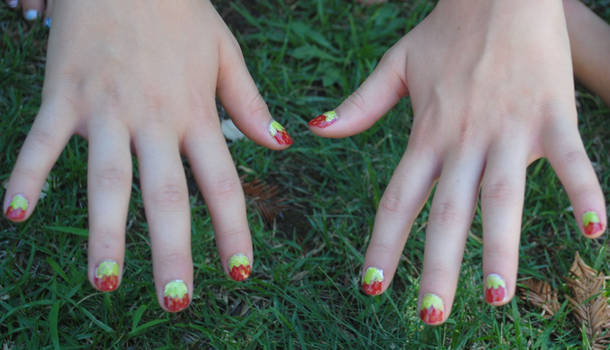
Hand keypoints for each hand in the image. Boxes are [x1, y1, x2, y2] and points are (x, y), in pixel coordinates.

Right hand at [3, 0, 292, 311]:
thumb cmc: (180, 12)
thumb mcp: (226, 53)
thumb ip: (250, 104)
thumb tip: (283, 145)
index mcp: (196, 113)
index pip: (221, 183)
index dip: (233, 230)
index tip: (239, 272)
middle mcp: (155, 119)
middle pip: (166, 195)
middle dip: (172, 251)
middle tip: (176, 301)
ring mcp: (107, 109)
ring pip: (107, 179)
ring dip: (106, 233)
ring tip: (105, 283)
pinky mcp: (64, 94)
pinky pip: (42, 141)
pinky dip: (27, 176)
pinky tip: (15, 215)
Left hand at [308, 0, 605, 323]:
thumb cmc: (447, 30)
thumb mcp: (396, 66)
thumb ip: (360, 105)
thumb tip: (317, 132)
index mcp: (426, 134)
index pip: (397, 200)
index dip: (383, 244)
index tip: (371, 285)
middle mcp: (462, 140)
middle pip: (445, 213)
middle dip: (437, 267)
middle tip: (429, 317)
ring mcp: (507, 130)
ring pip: (501, 197)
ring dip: (498, 249)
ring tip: (496, 298)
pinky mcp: (551, 116)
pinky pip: (570, 161)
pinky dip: (585, 194)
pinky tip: (596, 234)